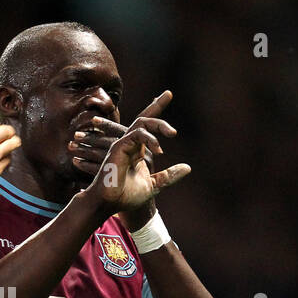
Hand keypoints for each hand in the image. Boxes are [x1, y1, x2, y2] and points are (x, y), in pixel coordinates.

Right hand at [81, 91, 190, 212]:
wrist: (109, 204)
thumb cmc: (125, 197)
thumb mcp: (153, 185)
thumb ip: (169, 176)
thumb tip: (188, 167)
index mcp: (136, 150)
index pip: (147, 125)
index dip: (156, 107)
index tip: (168, 93)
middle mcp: (129, 144)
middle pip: (144, 118)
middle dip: (158, 108)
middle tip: (173, 120)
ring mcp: (123, 145)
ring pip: (141, 123)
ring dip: (158, 125)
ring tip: (172, 134)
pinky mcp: (118, 148)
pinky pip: (136, 135)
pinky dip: (150, 139)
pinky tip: (158, 150)